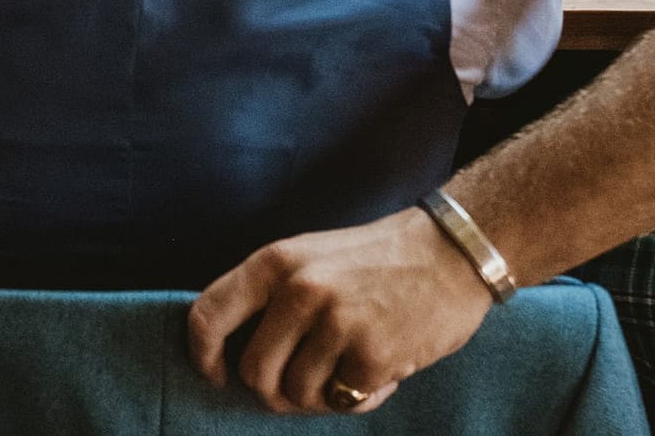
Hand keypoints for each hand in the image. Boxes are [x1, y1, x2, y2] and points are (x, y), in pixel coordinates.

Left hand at [188, 207, 493, 413]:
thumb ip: (270, 296)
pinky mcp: (371, 355)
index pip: (208, 316)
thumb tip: (233, 353)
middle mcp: (299, 291)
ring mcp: (336, 323)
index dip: (203, 356)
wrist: (452, 252)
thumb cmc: (377, 259)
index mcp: (275, 262)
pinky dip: (358, 398)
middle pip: (252, 372)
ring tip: (347, 367)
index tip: (217, 375)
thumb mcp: (311, 256)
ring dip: (319, 395)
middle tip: (302, 382)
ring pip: (295, 394)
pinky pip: (342, 402)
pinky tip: (379, 370)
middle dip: (272, 389)